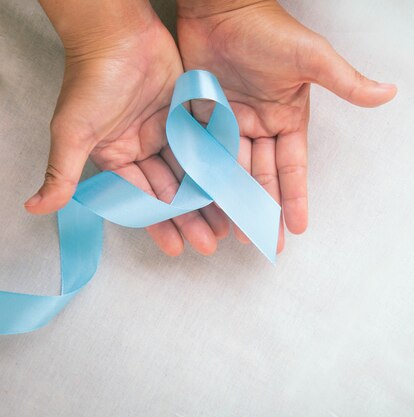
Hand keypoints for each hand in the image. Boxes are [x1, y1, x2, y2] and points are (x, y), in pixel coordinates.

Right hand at [26, 1, 226, 255]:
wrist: (118, 32)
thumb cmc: (91, 80)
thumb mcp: (73, 131)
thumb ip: (61, 171)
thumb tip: (33, 208)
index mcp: (118, 157)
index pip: (141, 200)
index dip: (159, 225)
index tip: (177, 249)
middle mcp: (144, 148)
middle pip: (172, 191)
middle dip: (190, 218)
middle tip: (211, 243)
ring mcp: (168, 132)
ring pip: (192, 172)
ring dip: (209, 197)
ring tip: (228, 223)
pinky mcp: (189, 114)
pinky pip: (206, 144)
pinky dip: (219, 164)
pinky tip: (234, 185)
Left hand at [177, 0, 396, 252]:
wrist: (220, 6)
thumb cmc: (268, 28)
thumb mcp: (312, 58)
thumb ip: (345, 82)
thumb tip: (388, 93)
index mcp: (286, 118)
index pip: (292, 167)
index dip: (296, 198)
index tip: (297, 228)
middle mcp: (259, 126)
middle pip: (261, 178)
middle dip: (263, 211)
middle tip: (262, 243)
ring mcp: (229, 124)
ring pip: (231, 172)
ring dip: (232, 202)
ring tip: (231, 234)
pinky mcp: (200, 117)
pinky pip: (203, 154)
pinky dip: (203, 178)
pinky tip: (203, 203)